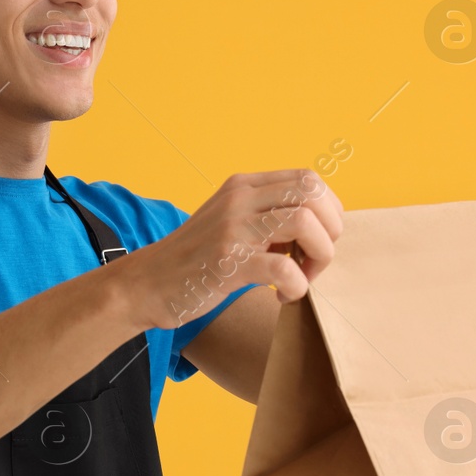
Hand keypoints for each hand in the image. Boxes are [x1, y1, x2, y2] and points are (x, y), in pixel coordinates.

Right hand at [118, 170, 344, 329]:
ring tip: (301, 279)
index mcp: (244, 186)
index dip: (328, 212)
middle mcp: (239, 199)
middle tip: (314, 262)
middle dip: (330, 233)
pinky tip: (282, 296)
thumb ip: (268, 216)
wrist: (146, 284)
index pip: (309, 179)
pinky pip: (284, 268)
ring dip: (318, 258)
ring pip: (305, 223)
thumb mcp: (231, 222)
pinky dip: (296, 287)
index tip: (315, 242)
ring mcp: (233, 228)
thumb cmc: (196, 261)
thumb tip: (321, 226)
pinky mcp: (227, 262)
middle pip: (313, 195)